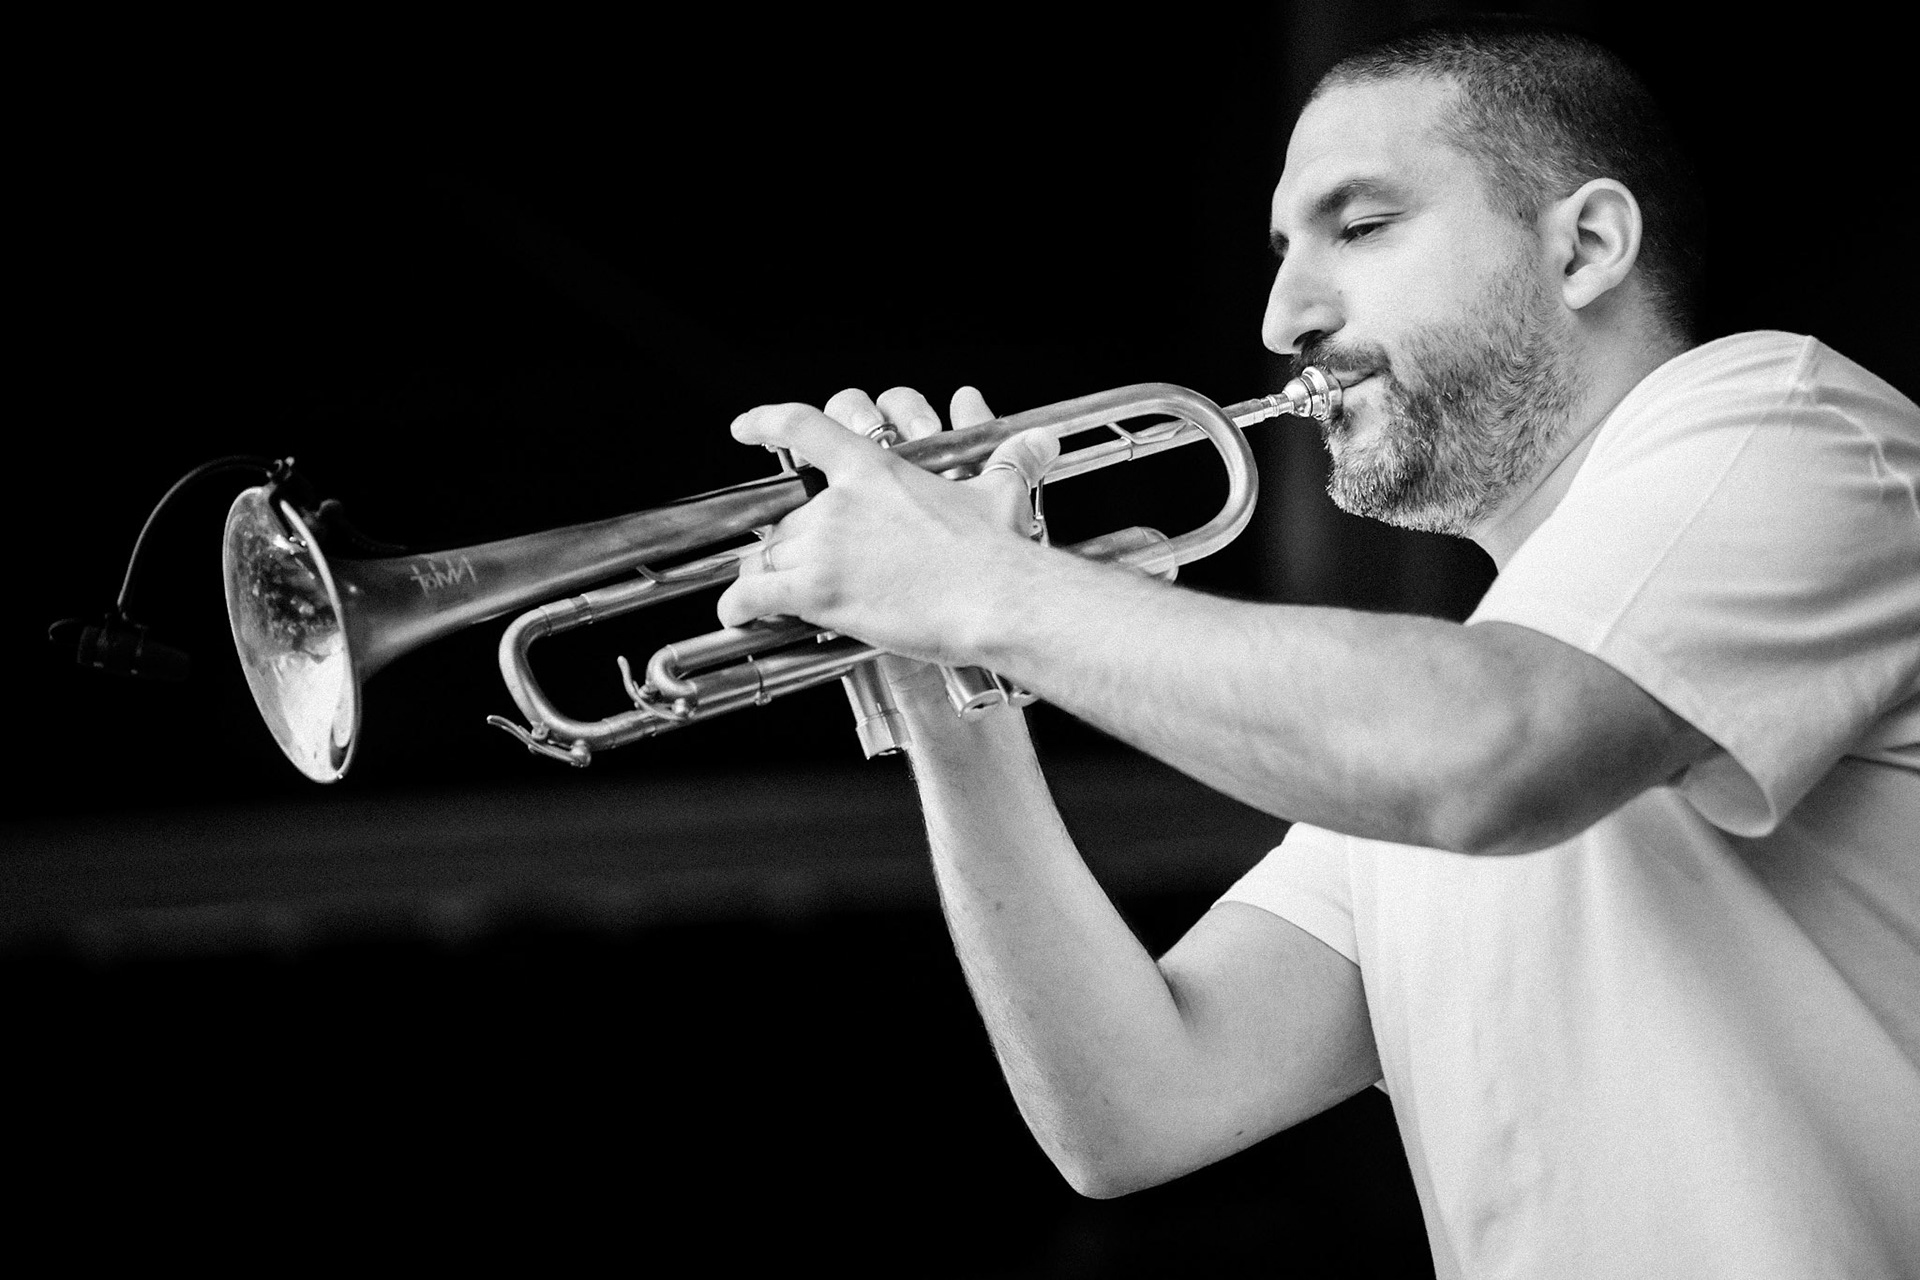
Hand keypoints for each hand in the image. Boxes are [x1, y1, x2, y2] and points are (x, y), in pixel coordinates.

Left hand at [717, 385, 1055, 667]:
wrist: (996, 599)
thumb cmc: (998, 552)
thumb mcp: (1001, 495)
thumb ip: (1011, 463)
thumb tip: (1042, 443)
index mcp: (874, 470)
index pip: (803, 429)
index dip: (766, 424)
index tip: (744, 429)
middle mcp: (838, 503)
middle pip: (787, 517)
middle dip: (792, 544)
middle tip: (810, 567)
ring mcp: (825, 546)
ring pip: (770, 556)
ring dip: (772, 577)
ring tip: (780, 597)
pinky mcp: (818, 591)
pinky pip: (755, 595)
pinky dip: (739, 605)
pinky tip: (736, 615)